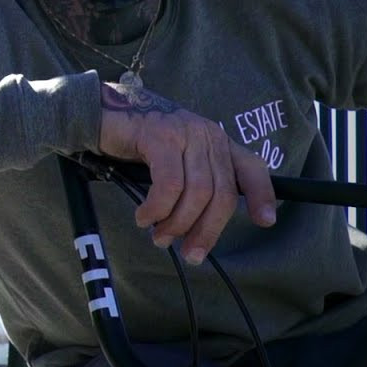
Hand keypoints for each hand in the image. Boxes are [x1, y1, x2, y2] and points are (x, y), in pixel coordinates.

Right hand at [98, 82, 277, 264]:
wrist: (101, 112)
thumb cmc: (137, 141)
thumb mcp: (176, 157)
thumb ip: (195, 179)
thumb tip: (201, 224)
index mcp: (215, 141)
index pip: (251, 167)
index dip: (262, 195)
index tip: (265, 222)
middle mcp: (206, 134)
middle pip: (221, 192)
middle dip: (207, 230)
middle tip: (190, 254)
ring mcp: (185, 133)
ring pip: (197, 192)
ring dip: (178, 223)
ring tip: (159, 237)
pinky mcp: (160, 137)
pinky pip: (169, 184)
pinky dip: (158, 208)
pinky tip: (144, 217)